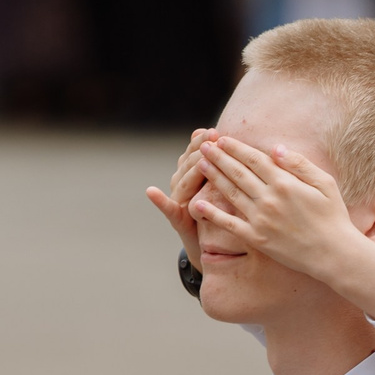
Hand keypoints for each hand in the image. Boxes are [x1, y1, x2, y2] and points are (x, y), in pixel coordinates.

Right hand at [147, 129, 215, 267]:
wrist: (208, 242)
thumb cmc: (218, 209)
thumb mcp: (221, 182)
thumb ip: (221, 162)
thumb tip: (223, 136)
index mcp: (191, 171)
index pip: (196, 151)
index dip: (204, 141)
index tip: (216, 132)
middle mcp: (181, 182)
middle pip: (190, 163)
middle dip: (201, 150)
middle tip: (212, 139)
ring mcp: (177, 198)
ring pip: (183, 180)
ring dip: (190, 168)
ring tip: (200, 158)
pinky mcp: (176, 218)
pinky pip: (167, 208)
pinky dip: (159, 200)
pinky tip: (151, 192)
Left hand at [192, 136, 374, 315]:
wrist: (334, 254)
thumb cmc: (332, 216)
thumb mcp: (324, 183)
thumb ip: (299, 164)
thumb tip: (275, 149)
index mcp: (285, 183)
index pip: (254, 159)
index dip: (236, 148)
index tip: (222, 139)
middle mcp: (269, 199)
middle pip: (238, 172)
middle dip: (219, 157)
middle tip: (203, 146)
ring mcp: (261, 219)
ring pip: (231, 193)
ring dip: (214, 177)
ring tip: (200, 165)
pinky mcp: (256, 239)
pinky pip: (229, 224)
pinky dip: (213, 213)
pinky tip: (198, 204)